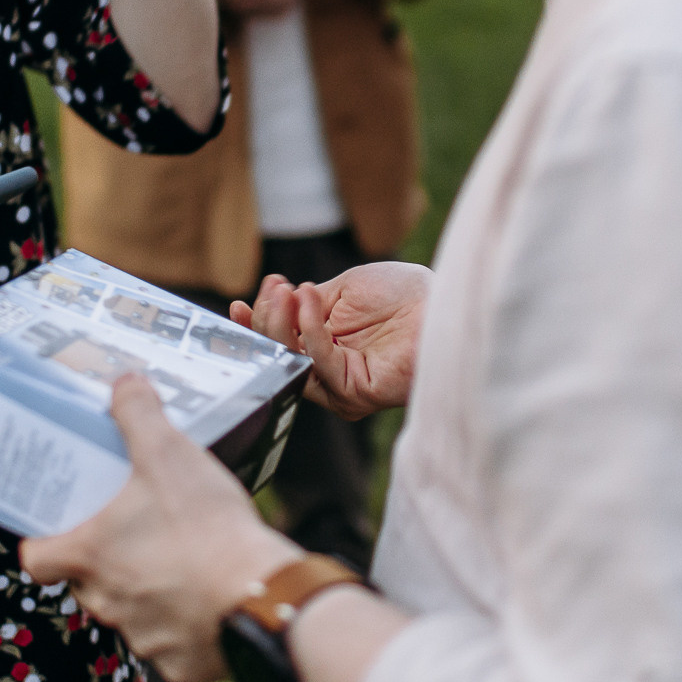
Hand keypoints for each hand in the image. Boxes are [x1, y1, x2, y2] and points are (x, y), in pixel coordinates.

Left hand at [21, 376, 302, 681]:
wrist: (261, 596)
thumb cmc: (205, 527)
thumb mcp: (168, 454)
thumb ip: (140, 415)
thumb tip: (123, 383)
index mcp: (91, 556)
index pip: (36, 559)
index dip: (45, 542)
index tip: (62, 526)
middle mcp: (107, 602)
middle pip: (88, 583)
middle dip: (108, 559)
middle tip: (135, 528)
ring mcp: (143, 637)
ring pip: (132, 611)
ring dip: (149, 589)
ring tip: (183, 556)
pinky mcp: (182, 665)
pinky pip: (173, 642)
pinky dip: (187, 622)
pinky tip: (211, 595)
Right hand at [232, 262, 427, 419]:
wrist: (442, 300)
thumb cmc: (401, 294)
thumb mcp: (343, 290)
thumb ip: (308, 304)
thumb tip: (277, 305)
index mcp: (323, 348)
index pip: (280, 344)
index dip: (257, 327)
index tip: (238, 305)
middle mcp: (329, 373)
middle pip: (280, 356)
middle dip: (267, 322)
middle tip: (273, 288)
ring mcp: (341, 387)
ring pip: (293, 363)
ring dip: (283, 324)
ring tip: (286, 291)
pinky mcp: (356, 393)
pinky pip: (322, 363)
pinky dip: (309, 330)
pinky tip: (307, 299)